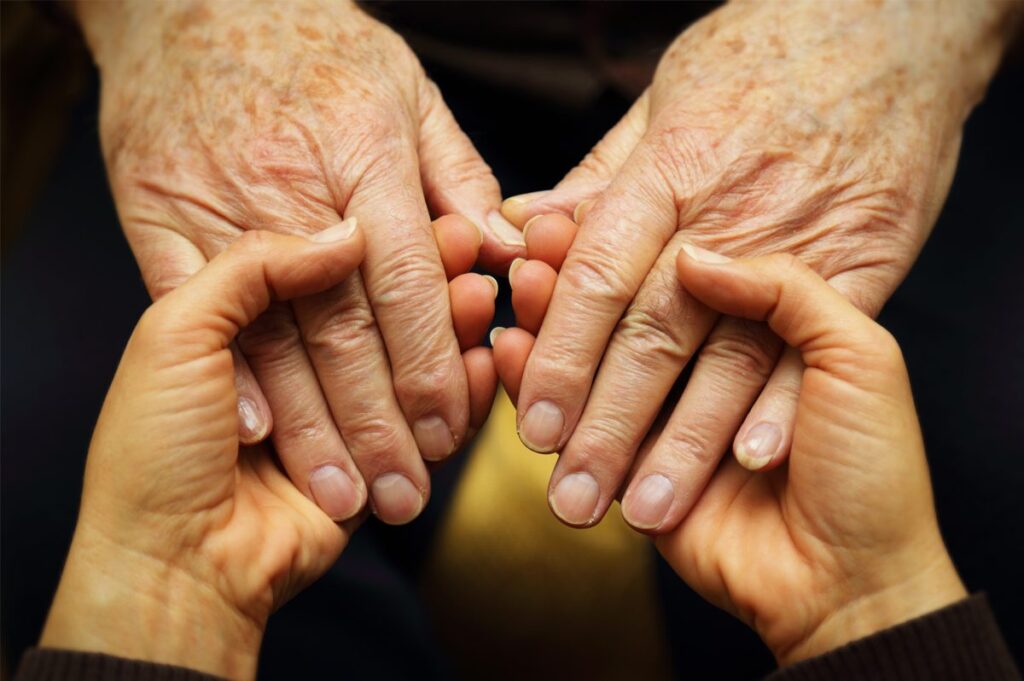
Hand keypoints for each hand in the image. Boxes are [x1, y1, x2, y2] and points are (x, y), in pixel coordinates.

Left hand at [39, 221, 497, 678]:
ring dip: (453, 330)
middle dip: (429, 283)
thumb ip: (253, 268)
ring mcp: (345, 409)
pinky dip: (463, 391)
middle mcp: (301, 357)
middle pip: (381, 307)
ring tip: (482, 299)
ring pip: (414, 357)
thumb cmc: (154, 449)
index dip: (382, 239)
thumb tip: (343, 237)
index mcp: (248, 316)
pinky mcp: (380, 457)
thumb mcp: (175, 334)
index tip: (430, 218)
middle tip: (473, 253)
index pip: (330, 265)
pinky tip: (485, 361)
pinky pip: (434, 419)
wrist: (173, 563)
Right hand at [74, 0, 521, 523]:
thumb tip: (505, 253)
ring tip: (342, 493)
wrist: (190, 4)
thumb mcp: (406, 94)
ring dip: (311, 426)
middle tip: (405, 491)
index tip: (447, 427)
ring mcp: (220, 206)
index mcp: (365, 156)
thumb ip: (459, 179)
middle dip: (378, 421)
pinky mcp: (160, 217)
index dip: (430, 364)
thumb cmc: (313, 48)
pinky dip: (231, 370)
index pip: (407, 283)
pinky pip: (193, 306)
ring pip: (274, 334)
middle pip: (344, 327)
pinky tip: (261, 432)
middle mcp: (294, 188)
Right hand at [494, 242, 965, 663]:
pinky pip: (574, 418)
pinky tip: (503, 355)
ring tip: (512, 299)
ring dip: (548, 329)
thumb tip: (694, 259)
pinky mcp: (634, 464)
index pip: (675, 269)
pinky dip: (533, 387)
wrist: (858, 580)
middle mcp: (708, 359)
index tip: (571, 226)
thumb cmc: (874, 469)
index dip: (632, 247)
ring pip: (595, 359)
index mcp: (761, 321)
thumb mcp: (860, 359)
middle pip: (627, 311)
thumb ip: (784, 291)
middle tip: (526, 261)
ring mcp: (666, 414)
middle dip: (575, 287)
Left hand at [498, 0, 1014, 530]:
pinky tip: (750, 460)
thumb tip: (530, 229)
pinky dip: (783, 403)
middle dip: (607, 424)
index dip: (561, 356)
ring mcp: (799, 241)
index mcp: (669, 171)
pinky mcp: (862, 262)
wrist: (893, 29)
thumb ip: (598, 178)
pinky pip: (816, 342)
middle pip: (654, 334)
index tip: (531, 424)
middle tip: (569, 497)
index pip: (598, 277)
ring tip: (644, 508)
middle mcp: (728, 214)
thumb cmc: (765, 58)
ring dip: (683, 441)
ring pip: (729, 356)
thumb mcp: (665, 101)